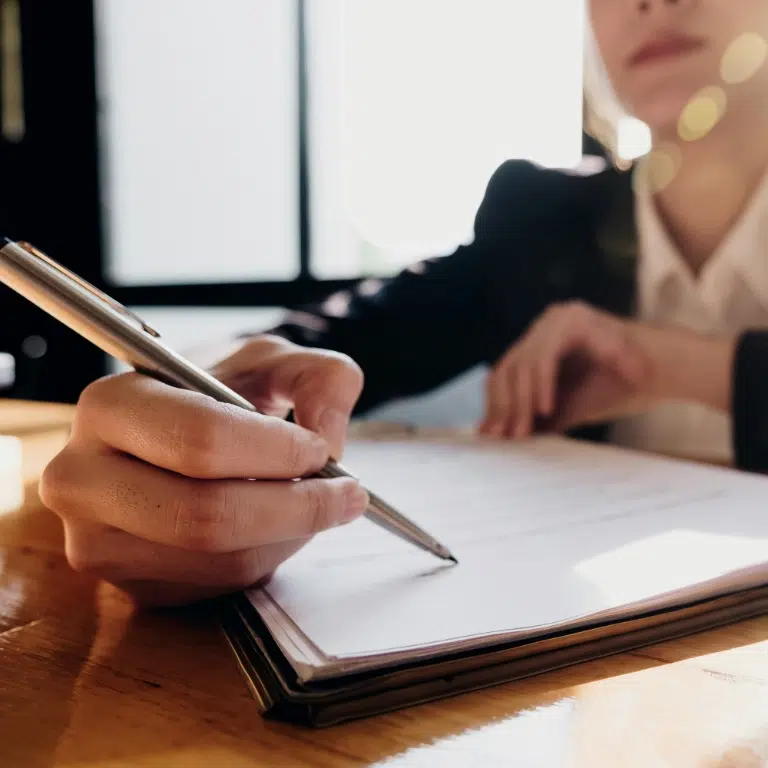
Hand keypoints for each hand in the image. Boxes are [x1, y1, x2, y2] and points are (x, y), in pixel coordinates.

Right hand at [40, 335, 367, 605]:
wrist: (169, 434)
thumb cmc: (216, 394)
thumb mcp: (270, 361)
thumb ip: (319, 375)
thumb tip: (331, 434)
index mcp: (110, 406)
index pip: (199, 441)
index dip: (275, 452)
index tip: (321, 448)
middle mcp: (83, 478)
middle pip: (206, 516)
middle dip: (296, 507)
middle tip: (346, 492)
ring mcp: (97, 541)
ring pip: (220, 559)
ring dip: (289, 535)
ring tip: (315, 502)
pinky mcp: (126, 583)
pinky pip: (216, 585)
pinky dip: (266, 557)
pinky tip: (274, 524)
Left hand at [479, 302, 735, 438]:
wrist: (666, 374)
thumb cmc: (622, 388)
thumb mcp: (570, 406)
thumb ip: (537, 416)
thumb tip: (499, 433)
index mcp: (540, 343)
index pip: (504, 374)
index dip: (496, 406)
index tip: (493, 435)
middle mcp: (545, 326)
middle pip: (508, 368)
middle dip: (505, 407)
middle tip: (509, 437)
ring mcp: (558, 319)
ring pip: (522, 364)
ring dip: (521, 401)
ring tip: (525, 430)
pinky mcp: (574, 320)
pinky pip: (545, 356)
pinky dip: (541, 384)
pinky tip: (544, 408)